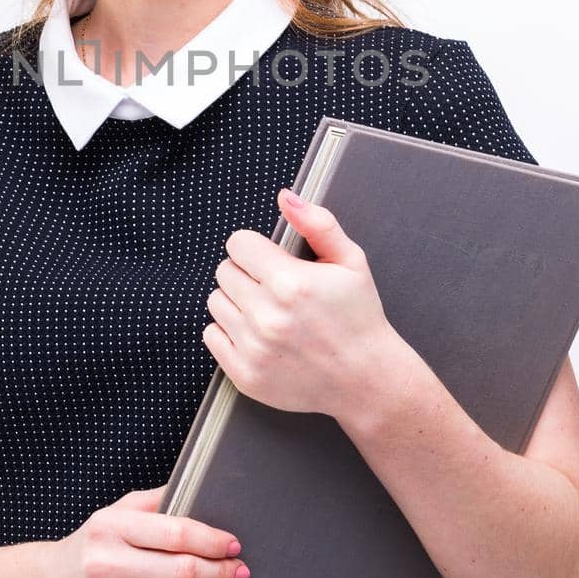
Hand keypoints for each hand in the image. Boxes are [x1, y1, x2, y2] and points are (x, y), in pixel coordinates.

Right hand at [45, 484, 250, 577]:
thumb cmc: (93, 546)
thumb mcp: (114, 514)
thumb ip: (155, 501)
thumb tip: (199, 488)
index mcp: (112, 526)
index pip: (175, 532)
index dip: (212, 540)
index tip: (233, 544)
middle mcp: (106, 563)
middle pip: (182, 571)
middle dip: (222, 573)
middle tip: (242, 572)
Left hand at [202, 187, 401, 419]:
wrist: (366, 380)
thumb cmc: (359, 317)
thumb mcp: (351, 261)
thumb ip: (317, 223)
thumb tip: (285, 197)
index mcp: (290, 283)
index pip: (238, 244)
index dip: (255, 247)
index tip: (270, 259)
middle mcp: (267, 316)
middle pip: (225, 272)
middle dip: (246, 273)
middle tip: (274, 288)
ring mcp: (254, 348)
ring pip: (216, 302)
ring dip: (237, 302)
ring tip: (267, 311)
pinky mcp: (245, 375)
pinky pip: (211, 336)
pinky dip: (229, 332)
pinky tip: (258, 334)